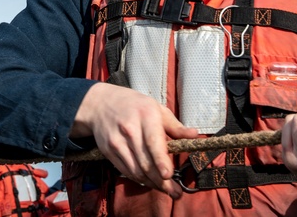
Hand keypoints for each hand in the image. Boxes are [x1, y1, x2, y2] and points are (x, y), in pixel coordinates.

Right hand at [72, 83, 197, 198]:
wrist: (102, 104)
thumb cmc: (135, 106)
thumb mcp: (157, 109)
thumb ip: (176, 126)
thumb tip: (195, 135)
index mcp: (145, 116)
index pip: (153, 142)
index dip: (160, 160)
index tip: (168, 175)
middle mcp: (129, 130)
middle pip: (145, 162)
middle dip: (161, 181)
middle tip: (176, 192)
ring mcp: (117, 142)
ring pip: (136, 170)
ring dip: (152, 184)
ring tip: (167, 190)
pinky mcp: (108, 151)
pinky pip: (126, 171)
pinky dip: (139, 179)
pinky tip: (150, 182)